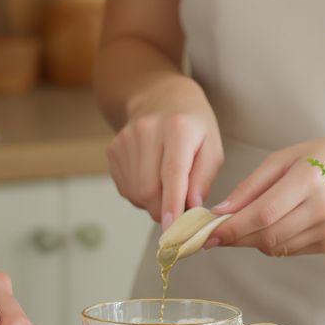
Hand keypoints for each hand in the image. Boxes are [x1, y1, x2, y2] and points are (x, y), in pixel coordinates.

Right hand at [107, 76, 222, 227]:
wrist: (159, 97)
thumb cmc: (193, 126)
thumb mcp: (211, 147)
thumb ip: (204, 178)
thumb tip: (192, 207)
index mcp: (178, 128)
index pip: (172, 172)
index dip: (172, 203)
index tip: (172, 227)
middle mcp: (147, 131)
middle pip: (148, 188)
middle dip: (163, 210)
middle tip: (178, 212)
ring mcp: (125, 140)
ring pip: (135, 192)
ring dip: (152, 202)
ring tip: (165, 186)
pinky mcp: (113, 149)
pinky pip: (125, 187)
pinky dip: (140, 194)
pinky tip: (150, 177)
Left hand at [207, 135, 324, 256]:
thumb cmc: (324, 158)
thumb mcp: (283, 159)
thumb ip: (250, 186)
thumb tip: (221, 211)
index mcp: (308, 181)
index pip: (263, 214)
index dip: (233, 228)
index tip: (208, 233)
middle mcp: (322, 210)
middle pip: (267, 236)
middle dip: (236, 237)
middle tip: (217, 233)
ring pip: (276, 247)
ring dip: (252, 240)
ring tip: (245, 225)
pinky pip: (289, 250)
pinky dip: (273, 242)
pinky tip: (273, 226)